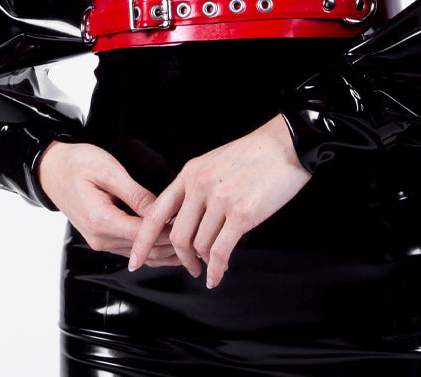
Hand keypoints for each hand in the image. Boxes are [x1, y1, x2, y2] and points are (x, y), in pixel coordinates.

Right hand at [37, 141, 182, 266]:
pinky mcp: (103, 238)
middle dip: (176, 247)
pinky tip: (173, 246)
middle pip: (146, 249)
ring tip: (195, 249)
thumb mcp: (107, 171)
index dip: (172, 231)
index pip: (145, 233)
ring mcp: (101, 241)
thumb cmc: (78, 163)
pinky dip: (154, 250)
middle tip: (203, 241)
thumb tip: (159, 210)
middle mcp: (101, 238)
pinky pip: (133, 249)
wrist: (51, 170)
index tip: (195, 225)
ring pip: (141, 255)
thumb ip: (134, 193)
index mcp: (101, 220)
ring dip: (167, 254)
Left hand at [128, 114, 310, 288]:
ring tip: (213, 264)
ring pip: (200, 246)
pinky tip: (217, 276)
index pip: (156, 212)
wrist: (285, 145)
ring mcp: (220, 200)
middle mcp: (200, 186)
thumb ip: (197, 187)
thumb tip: (187, 220)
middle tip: (190, 267)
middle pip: (177, 235)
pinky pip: (220, 252)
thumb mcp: (214, 162)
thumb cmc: (254, 155)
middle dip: (182, 258)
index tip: (135, 260)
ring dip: (205, 262)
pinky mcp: (242, 214)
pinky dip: (216, 270)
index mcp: (190, 172)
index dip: (142, 240)